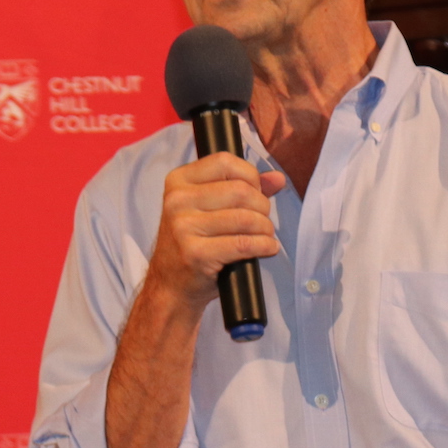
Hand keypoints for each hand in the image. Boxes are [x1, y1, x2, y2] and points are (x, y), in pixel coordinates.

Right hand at [145, 154, 285, 311]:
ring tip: (264, 236)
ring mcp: (183, 227)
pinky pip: (244, 244)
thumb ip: (242, 189)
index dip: (250, 176)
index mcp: (178, 181)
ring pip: (246, 218)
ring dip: (265, 229)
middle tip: (261, 221)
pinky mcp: (196, 254)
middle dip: (262, 207)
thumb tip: (277, 179)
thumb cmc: (193, 244)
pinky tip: (266, 248)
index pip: (225, 162)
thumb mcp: (208, 209)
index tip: (255, 193)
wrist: (170, 286)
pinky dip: (264, 246)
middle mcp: (177, 200)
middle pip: (240, 190)